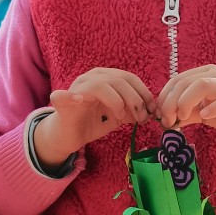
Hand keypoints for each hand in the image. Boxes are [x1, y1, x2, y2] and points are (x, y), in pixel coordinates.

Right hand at [33, 68, 154, 169]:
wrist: (69, 136)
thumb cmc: (92, 123)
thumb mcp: (118, 116)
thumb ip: (132, 111)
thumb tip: (151, 111)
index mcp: (105, 78)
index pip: (129, 78)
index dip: (144, 93)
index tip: (152, 111)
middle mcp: (91, 78)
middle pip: (120, 80)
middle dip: (135, 100)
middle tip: (142, 119)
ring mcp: (77, 87)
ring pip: (102, 85)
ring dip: (118, 102)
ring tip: (121, 118)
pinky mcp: (62, 102)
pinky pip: (64, 96)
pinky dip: (71, 96)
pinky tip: (79, 101)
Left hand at [155, 65, 215, 168]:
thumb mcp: (205, 112)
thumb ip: (186, 114)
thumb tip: (165, 121)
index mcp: (207, 74)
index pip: (177, 80)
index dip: (164, 98)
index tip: (159, 116)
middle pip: (185, 82)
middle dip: (170, 102)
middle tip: (167, 121)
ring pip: (202, 85)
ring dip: (185, 102)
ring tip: (181, 118)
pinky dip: (213, 107)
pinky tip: (205, 116)